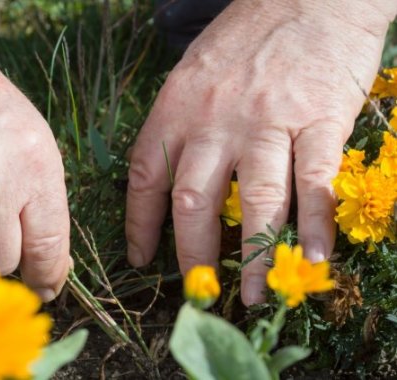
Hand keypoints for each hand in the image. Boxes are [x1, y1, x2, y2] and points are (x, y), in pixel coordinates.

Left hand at [126, 0, 394, 304]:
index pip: (145, 178)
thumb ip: (180, 125)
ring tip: (255, 296)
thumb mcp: (192, 72)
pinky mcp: (320, 119)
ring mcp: (268, 121)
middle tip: (198, 288)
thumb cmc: (247, 34)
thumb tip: (171, 180)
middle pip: (193, 201)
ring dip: (254, 256)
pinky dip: (316, 225)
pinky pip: (314, 182)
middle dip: (192, 254)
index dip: (140, 225)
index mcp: (176, 108)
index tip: (139, 258)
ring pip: (255, 201)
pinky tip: (313, 258)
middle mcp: (215, 120)